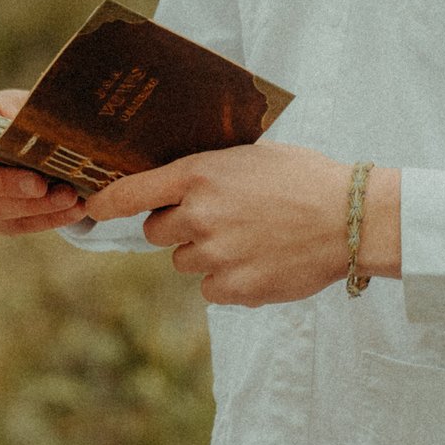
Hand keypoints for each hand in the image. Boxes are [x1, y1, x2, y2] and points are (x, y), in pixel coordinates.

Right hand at [0, 88, 89, 235]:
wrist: (41, 146)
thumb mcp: (32, 105)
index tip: (6, 123)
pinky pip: (15, 225)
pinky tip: (74, 210)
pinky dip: (47, 218)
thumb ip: (29, 112)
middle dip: (6, 182)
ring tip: (69, 196)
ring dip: (34, 205)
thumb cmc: (32, 119)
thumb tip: (38, 127)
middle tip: (40, 184)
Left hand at [86, 142, 402, 305]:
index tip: (91, 207)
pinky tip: (260, 262)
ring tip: (249, 239)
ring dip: (206, 255)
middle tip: (216, 219)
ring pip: (184, 262)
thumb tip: (176, 182)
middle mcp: (199, 215)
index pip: (131, 192)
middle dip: (177, 227)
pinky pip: (211, 289)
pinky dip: (229, 280)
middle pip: (156, 232)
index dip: (106, 201)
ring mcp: (215, 255)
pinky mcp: (233, 288)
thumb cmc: (306, 180)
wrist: (352, 219)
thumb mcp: (253, 156)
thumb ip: (210, 170)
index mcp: (201, 175)